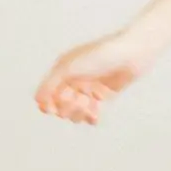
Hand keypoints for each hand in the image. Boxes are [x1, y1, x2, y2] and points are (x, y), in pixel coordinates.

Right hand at [34, 27, 155, 125]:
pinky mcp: (103, 96)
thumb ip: (51, 84)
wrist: (132, 53)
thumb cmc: (102, 54)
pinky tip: (95, 116)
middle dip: (67, 108)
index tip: (53, 109)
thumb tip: (37, 100)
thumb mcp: (71, 68)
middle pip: (60, 105)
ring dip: (80, 113)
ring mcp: (88, 88)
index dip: (47, 104)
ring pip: (75, 111)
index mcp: (62, 69)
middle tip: (79, 101)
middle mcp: (73, 79)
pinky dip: (91, 117)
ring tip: (90, 108)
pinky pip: (91, 113)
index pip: (46, 93)